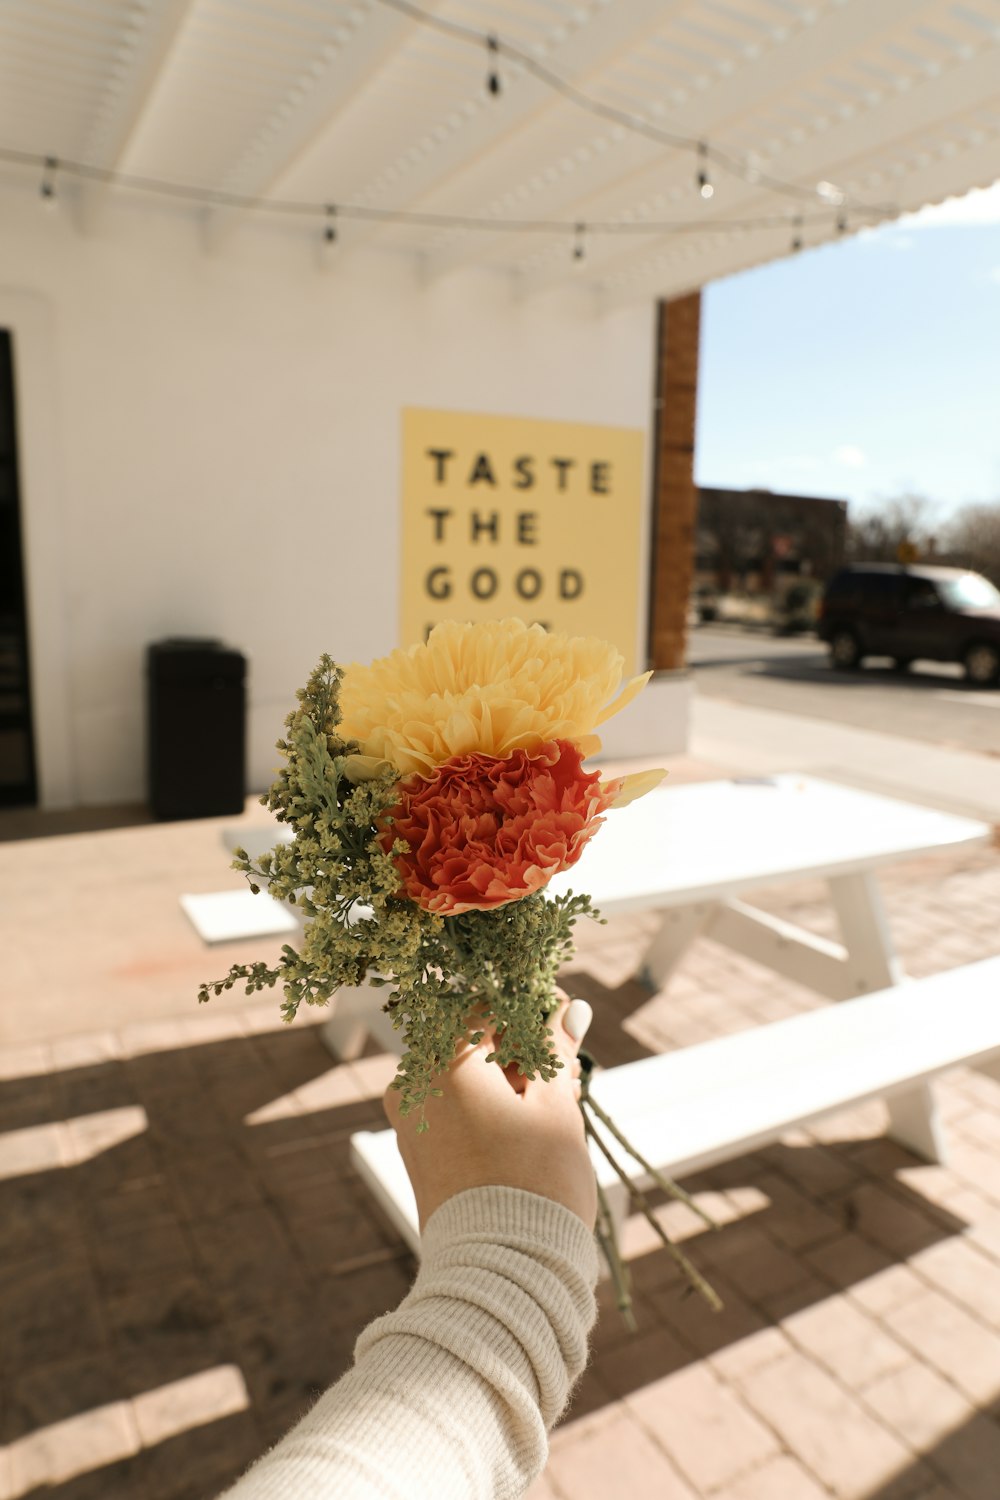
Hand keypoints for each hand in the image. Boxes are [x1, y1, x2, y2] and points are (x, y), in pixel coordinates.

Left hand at [383, 994, 596, 1230]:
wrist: (502, 1274)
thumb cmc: (535, 1183)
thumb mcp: (556, 1106)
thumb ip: (555, 1048)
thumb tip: (566, 1008)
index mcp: (443, 1060)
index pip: (489, 1006)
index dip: (532, 1010)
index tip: (567, 1024)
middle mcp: (415, 1084)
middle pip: (475, 1041)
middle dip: (524, 1049)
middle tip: (570, 1074)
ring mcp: (411, 1120)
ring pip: (466, 1076)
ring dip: (512, 1079)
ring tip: (559, 1105)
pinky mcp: (418, 1152)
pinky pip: (454, 1108)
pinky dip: (490, 1107)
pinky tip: (531, 1128)